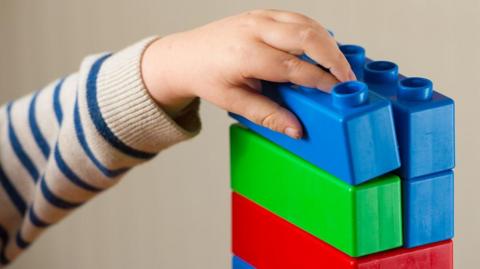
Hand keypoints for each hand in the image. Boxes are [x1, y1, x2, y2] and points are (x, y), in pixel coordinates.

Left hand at [141, 9, 354, 138]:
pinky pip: (297, 18)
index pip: (295, 67)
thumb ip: (268, 115)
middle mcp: (254, 29)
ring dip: (328, 43)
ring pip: (306, 24)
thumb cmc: (206, 77)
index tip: (337, 93)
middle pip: (307, 37)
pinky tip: (323, 49)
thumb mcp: (234, 102)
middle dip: (334, 58)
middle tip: (348, 79)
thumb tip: (296, 129)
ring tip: (341, 66)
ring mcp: (259, 17)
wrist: (185, 56)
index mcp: (246, 54)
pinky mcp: (262, 13)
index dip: (321, 81)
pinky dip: (315, 32)